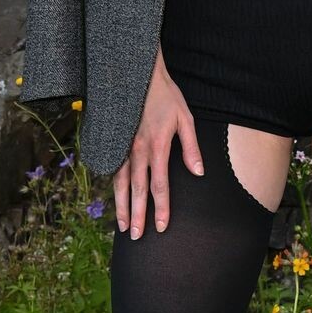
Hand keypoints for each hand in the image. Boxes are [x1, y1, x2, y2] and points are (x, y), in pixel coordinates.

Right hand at [112, 46, 202, 237]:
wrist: (139, 75)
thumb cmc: (167, 97)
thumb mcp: (186, 119)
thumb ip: (191, 148)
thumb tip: (198, 173)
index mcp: (157, 146)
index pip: (159, 186)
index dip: (160, 208)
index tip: (161, 227)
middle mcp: (137, 150)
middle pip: (136, 190)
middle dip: (137, 215)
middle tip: (136, 237)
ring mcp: (123, 147)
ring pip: (120, 183)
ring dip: (121, 206)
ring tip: (122, 226)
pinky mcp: (116, 142)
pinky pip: (113, 170)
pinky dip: (113, 189)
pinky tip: (114, 201)